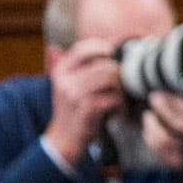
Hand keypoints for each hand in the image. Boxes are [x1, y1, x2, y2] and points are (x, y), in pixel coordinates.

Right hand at [42, 40, 124, 164]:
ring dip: (122, 91)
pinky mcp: (87, 108)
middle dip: (119, 76)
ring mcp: (75, 94)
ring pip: (112, 79)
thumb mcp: (71, 85)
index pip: (82, 49)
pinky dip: (121, 106)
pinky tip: (116, 113)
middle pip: (105, 65)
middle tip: (121, 89)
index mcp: (60, 72)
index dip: (101, 46)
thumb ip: (86, 66)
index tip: (114, 52)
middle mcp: (65, 80)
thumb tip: (112, 42)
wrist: (63, 140)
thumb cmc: (74, 110)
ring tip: (119, 101)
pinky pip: (115, 97)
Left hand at [142, 90, 182, 182]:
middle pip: (178, 123)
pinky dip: (152, 139)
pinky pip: (160, 151)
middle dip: (164, 109)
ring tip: (148, 115)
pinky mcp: (178, 163)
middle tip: (153, 98)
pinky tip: (148, 129)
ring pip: (166, 140)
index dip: (175, 101)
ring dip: (153, 126)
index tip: (163, 93)